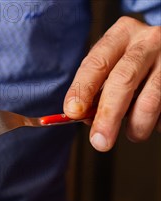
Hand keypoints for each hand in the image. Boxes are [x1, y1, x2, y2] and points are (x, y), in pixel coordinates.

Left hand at [64, 16, 159, 151]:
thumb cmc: (133, 64)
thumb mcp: (113, 65)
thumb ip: (97, 88)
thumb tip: (86, 118)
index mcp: (122, 34)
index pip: (97, 63)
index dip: (83, 89)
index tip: (73, 111)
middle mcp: (148, 41)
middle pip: (123, 80)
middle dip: (108, 115)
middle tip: (100, 141)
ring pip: (150, 100)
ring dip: (137, 126)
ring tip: (133, 134)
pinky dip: (157, 123)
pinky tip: (154, 121)